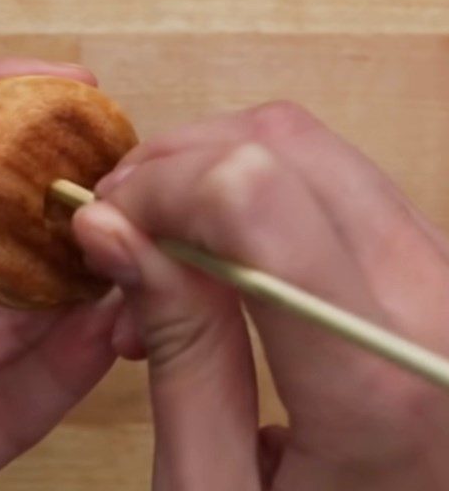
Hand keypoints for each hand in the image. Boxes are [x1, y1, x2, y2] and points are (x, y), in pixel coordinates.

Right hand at [74, 101, 448, 489]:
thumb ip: (177, 349)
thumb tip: (107, 225)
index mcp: (376, 377)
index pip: (252, 195)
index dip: (158, 188)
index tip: (105, 227)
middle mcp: (435, 299)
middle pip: (283, 143)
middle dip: (177, 166)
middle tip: (122, 230)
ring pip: (311, 145)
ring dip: (214, 173)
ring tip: (165, 255)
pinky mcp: (442, 265)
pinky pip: (338, 179)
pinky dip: (258, 192)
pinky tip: (221, 257)